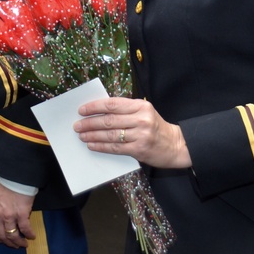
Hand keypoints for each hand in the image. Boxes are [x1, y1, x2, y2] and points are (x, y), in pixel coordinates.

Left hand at [0, 179, 35, 247]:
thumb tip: (0, 219)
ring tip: (24, 244)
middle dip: (9, 243)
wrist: (14, 174)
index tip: (3, 241)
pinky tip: (32, 236)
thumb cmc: (4, 183)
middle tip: (15, 246)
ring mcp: (8, 215)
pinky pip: (25, 228)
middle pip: (1, 235)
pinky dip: (29, 234)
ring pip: (12, 235)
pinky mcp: (21, 213)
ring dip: (19, 242)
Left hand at [73, 97, 190, 168]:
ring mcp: (141, 135)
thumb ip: (125, 110)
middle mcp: (141, 119)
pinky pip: (115, 147)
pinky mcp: (139, 149)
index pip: (112, 104)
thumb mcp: (143, 112)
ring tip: (82, 136)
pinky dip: (101, 146)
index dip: (94, 106)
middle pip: (109, 120)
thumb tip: (98, 111)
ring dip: (93, 135)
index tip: (82, 110)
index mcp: (141, 106)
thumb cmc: (156, 127)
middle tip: (77, 125)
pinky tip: (92, 145)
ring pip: (110, 134)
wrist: (176, 145)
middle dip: (89, 123)